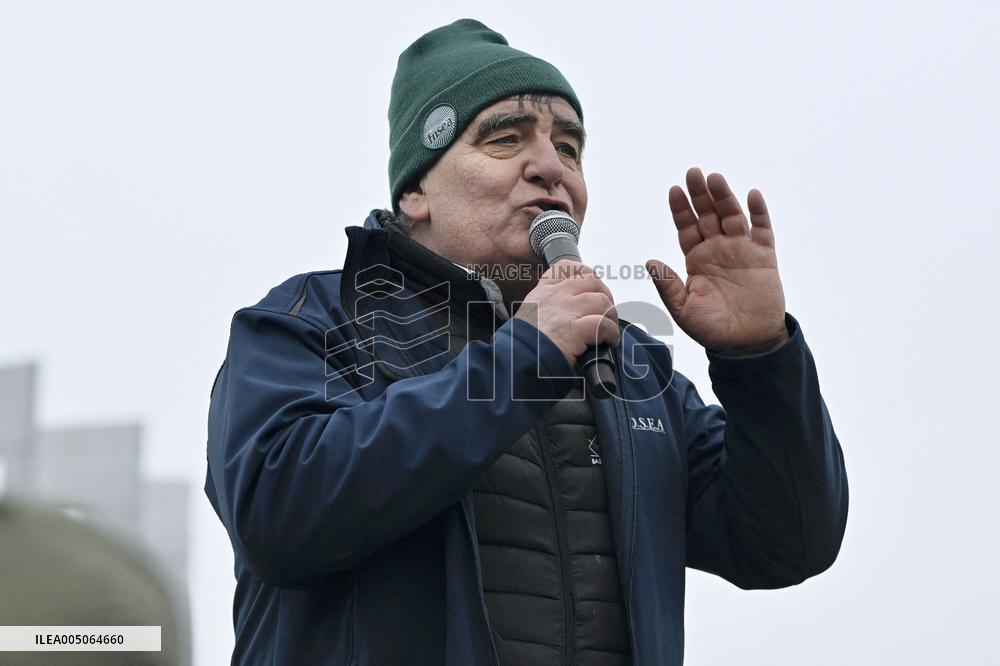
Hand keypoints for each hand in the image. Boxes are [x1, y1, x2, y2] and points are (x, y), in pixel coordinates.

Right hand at [515, 260, 619, 366]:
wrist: (517, 360)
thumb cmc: (524, 343)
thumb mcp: (529, 314)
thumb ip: (548, 307)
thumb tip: (568, 312)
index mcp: (544, 291)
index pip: (568, 267)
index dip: (586, 274)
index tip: (591, 289)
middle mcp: (556, 296)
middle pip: (592, 282)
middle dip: (604, 296)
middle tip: (605, 313)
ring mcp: (566, 311)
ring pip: (602, 301)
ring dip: (610, 315)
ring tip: (608, 329)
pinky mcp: (575, 330)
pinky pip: (603, 324)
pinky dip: (611, 333)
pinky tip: (608, 341)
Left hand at [645, 168, 787, 355]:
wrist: (747, 344)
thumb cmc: (712, 328)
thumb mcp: (683, 309)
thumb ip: (668, 285)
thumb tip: (650, 261)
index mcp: (696, 259)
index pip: (686, 227)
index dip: (680, 209)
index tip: (673, 190)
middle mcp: (718, 249)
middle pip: (708, 214)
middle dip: (700, 194)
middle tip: (693, 172)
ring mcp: (742, 249)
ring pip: (732, 216)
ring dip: (725, 197)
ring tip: (715, 178)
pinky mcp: (764, 256)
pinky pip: (763, 229)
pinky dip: (759, 212)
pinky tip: (753, 195)